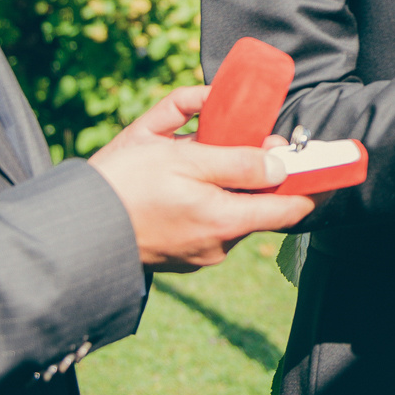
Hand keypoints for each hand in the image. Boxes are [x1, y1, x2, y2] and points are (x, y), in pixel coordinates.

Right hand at [89, 86, 315, 270]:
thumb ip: (238, 162)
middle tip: (247, 138)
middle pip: (260, 206)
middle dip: (258, 172)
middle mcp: (219, 245)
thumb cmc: (126, 184)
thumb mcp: (184, 157)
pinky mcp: (182, 257)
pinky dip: (206, 198)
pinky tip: (181, 181)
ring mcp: (200, 254)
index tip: (320, 160)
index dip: (308, 182)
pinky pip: (208, 222)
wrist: (75, 227)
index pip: (291, 209)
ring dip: (227, 183)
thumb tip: (279, 165)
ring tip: (196, 156)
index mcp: (225, 222)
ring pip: (233, 210)